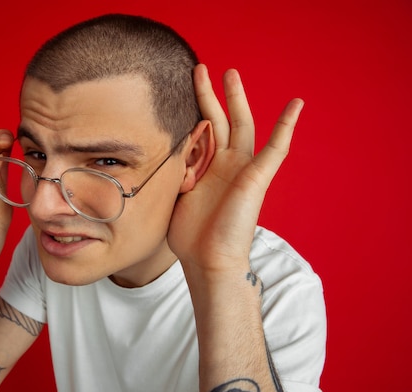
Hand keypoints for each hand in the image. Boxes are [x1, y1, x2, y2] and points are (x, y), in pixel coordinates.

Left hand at [168, 65, 303, 276]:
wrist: (207, 260)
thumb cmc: (190, 236)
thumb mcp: (173, 196)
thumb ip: (172, 172)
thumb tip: (157, 158)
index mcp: (207, 169)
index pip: (200, 132)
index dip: (191, 112)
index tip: (177, 91)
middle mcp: (225, 165)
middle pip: (219, 120)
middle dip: (210, 94)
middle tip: (200, 68)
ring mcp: (242, 169)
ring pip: (241, 125)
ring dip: (236, 99)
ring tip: (229, 72)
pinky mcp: (257, 177)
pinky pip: (277, 149)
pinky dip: (287, 127)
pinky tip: (296, 104)